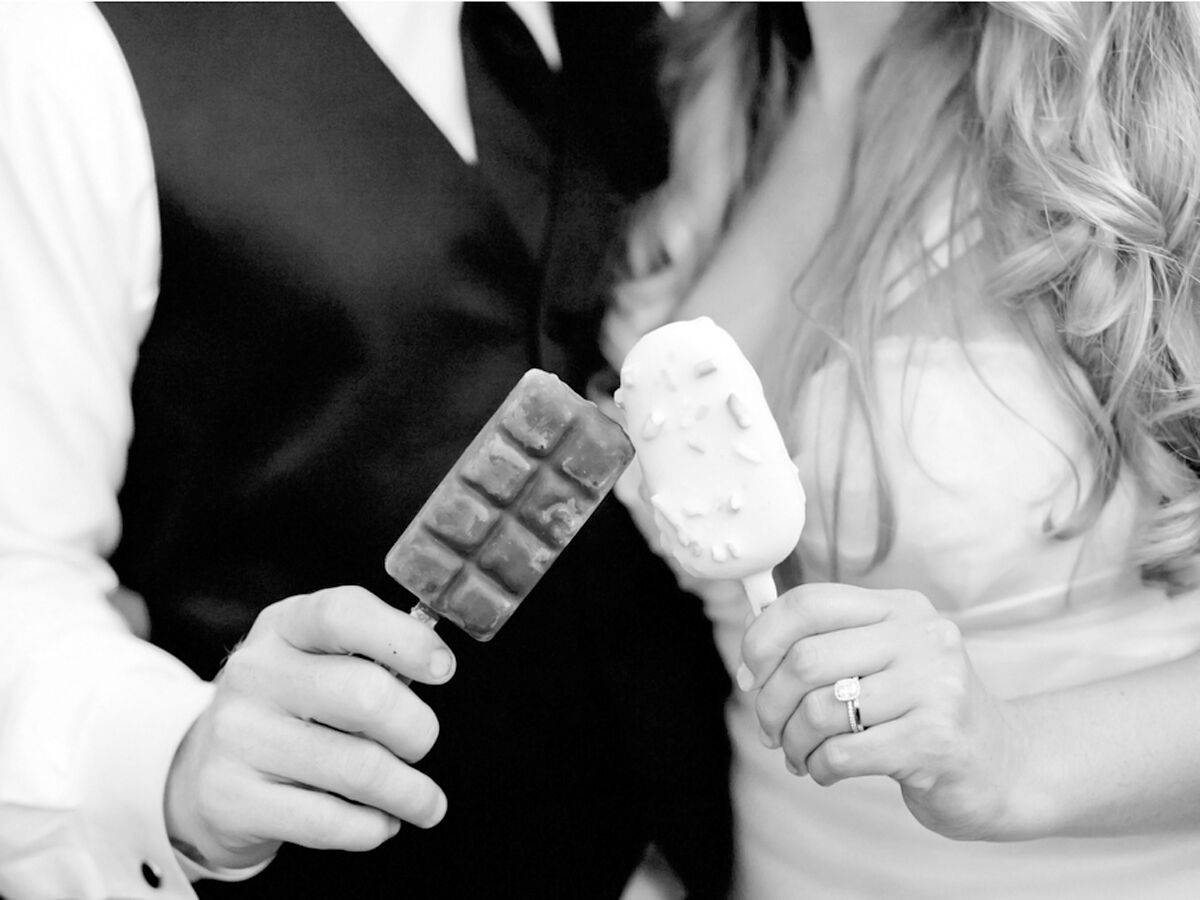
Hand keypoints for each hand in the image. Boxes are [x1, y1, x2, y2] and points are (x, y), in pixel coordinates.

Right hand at [164, 586, 454, 869]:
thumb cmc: (290, 706)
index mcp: (284, 625)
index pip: (344, 613)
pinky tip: (381, 823)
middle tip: (421, 745)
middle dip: (417, 730)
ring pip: (357, 768)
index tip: (443, 669)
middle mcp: (255, 673)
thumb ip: (372, 653)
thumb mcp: (316, 658)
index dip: (405, 640)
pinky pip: (327, 821)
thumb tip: (435, 667)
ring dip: (409, 792)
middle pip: (366, 696)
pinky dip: (371, 828)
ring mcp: (238, 736)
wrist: (204, 770)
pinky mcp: (232, 798)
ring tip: (425, 802)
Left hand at [739, 583, 1024, 840]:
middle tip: (769, 729)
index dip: (762, 638)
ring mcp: (934, 687)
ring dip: (793, 742)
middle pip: (805, 659)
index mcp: (900, 608)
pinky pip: (842, 753)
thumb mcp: (883, 663)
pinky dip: (818, 768)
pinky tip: (824, 771)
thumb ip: (825, 649)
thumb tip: (751, 659)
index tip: (750, 675)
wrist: (1004, 767)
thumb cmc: (924, 713)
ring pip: (819, 710)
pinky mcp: (936, 741)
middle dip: (770, 702)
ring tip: (800, 755)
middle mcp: (921, 638)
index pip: (808, 602)